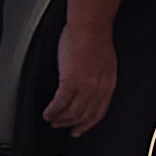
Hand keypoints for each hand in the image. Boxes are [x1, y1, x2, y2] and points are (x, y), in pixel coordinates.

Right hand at [48, 17, 122, 138]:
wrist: (91, 26)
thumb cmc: (96, 37)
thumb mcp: (105, 63)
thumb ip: (99, 78)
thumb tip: (90, 86)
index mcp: (107, 85)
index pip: (98, 113)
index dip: (87, 124)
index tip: (79, 129)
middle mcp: (98, 89)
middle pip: (83, 116)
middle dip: (70, 124)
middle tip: (60, 125)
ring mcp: (85, 87)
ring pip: (71, 113)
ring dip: (59, 119)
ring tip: (51, 119)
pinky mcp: (71, 81)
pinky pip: (60, 103)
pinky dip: (52, 111)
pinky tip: (47, 112)